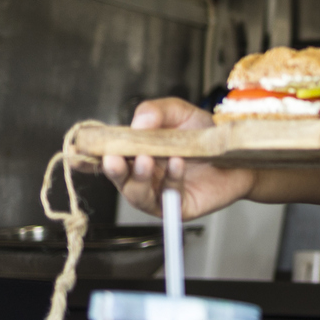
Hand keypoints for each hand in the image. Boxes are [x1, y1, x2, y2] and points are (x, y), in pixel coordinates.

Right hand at [102, 97, 254, 219]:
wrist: (240, 153)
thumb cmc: (207, 134)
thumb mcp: (179, 113)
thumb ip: (156, 111)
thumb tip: (136, 124)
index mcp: (136, 151)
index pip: (105, 156)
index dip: (88, 156)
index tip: (79, 151)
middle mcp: (142, 175)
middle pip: (118, 177)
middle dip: (113, 169)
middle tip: (114, 158)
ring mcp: (158, 193)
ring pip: (136, 193)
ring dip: (137, 177)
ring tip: (146, 160)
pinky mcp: (177, 208)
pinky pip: (167, 198)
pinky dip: (170, 179)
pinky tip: (178, 163)